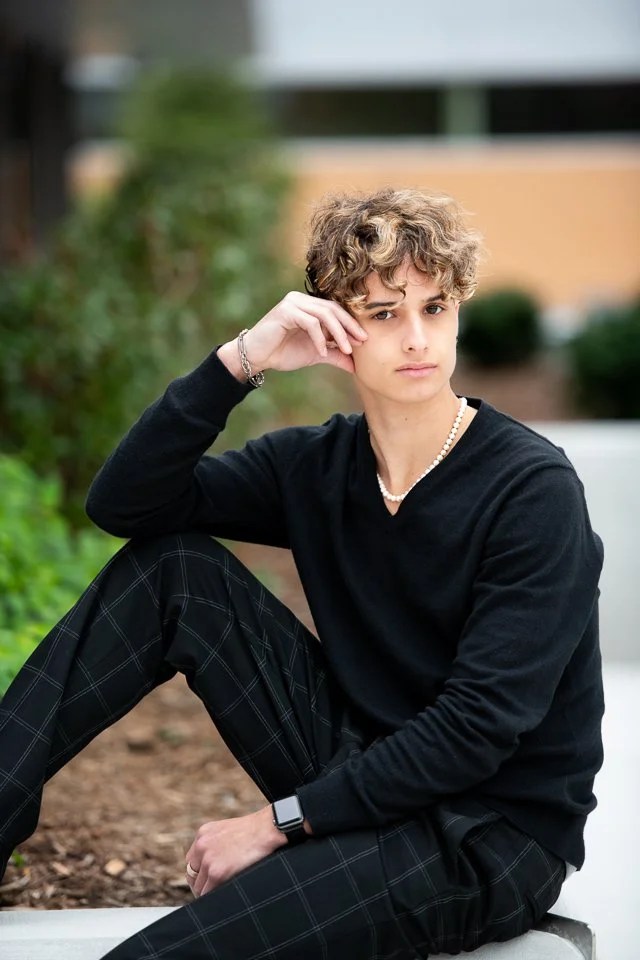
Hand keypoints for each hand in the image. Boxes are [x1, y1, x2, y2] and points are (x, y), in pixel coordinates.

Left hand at [184, 806, 286, 897]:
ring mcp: (208, 860)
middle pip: (193, 875)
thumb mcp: (228, 830)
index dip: (200, 872)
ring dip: (209, 891)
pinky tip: (224, 895)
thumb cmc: (255, 830)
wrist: (268, 829)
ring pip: (199, 887)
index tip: (208, 880)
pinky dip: (215, 897)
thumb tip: (215, 863)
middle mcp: (201, 846)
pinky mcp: (217, 873)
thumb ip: (216, 843)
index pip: (192, 861)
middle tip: (214, 891)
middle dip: (203, 883)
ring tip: (222, 894)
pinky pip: (207, 894)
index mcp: (203, 834)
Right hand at [217, 291, 367, 379]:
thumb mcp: (315, 354)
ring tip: (346, 350)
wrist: (257, 357)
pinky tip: (322, 351)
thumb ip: (334, 355)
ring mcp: (293, 302)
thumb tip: (356, 366)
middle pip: (333, 309)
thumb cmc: (283, 352)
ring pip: (324, 314)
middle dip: (349, 326)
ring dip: (338, 333)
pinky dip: (319, 337)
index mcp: (309, 305)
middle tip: (361, 342)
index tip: (364, 341)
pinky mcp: (285, 311)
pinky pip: (310, 322)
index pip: (336, 310)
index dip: (351, 324)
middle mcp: (302, 299)